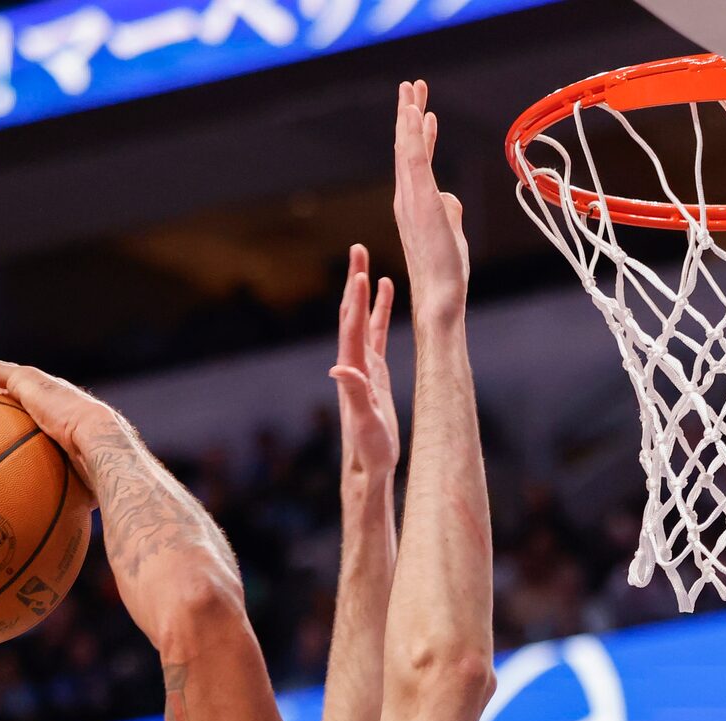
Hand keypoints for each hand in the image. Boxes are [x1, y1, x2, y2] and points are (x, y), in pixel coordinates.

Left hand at [0, 361, 107, 499]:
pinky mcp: (27, 378)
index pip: (30, 412)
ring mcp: (38, 384)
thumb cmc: (96, 474)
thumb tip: (63, 528)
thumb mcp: (78, 490)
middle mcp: (49, 395)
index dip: (8, 416)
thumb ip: (66, 498)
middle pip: (9, 389)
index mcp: (62, 418)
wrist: (102, 446)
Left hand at [330, 244, 398, 480]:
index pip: (353, 329)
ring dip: (364, 289)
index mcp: (352, 372)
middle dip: (354, 282)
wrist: (369, 467)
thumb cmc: (369, 450)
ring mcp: (364, 365)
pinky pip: (376, 332)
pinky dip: (379, 308)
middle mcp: (353, 364)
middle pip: (351, 314)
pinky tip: (386, 288)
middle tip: (357, 249)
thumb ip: (355, 394)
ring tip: (366, 259)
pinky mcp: (375, 371)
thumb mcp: (366, 423)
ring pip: (362, 318)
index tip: (360, 271)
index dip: (356, 300)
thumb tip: (338, 368)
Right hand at [393, 80, 468, 326]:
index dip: (420, 135)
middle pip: (407, 149)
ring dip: (409, 116)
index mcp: (414, 206)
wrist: (439, 297)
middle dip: (409, 115)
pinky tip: (416, 113)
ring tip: (411, 90)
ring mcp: (412, 200)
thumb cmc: (445, 275)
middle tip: (411, 87)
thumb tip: (452, 199)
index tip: (424, 112)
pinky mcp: (422, 201)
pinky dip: (415, 134)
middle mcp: (407, 199)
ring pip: (409, 148)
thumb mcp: (451, 234)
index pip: (417, 162)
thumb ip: (450, 212)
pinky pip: (417, 160)